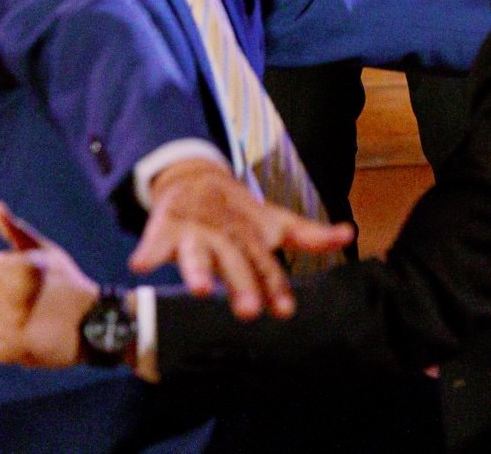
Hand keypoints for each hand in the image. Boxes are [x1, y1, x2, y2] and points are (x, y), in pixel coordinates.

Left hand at [0, 201, 96, 367]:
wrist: (96, 322)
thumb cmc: (67, 283)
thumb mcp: (47, 252)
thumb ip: (16, 231)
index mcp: (20, 266)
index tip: (23, 283)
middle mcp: (14, 293)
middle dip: (1, 302)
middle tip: (30, 303)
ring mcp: (13, 323)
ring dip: (4, 326)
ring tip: (31, 321)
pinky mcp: (16, 348)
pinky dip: (9, 348)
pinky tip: (30, 337)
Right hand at [130, 158, 352, 319]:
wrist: (198, 180)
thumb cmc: (240, 215)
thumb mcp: (276, 224)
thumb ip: (310, 235)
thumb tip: (350, 233)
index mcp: (254, 241)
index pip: (267, 269)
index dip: (276, 288)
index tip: (284, 311)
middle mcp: (227, 238)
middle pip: (236, 264)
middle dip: (242, 286)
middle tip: (248, 311)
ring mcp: (197, 233)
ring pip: (197, 254)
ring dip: (198, 270)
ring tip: (199, 288)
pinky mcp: (167, 227)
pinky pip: (155, 242)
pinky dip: (148, 251)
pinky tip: (140, 264)